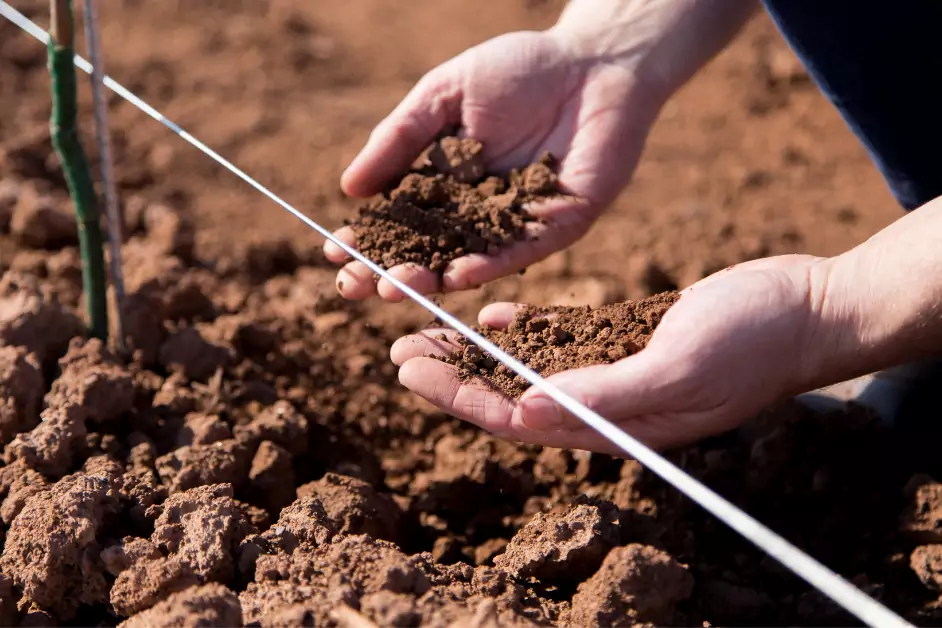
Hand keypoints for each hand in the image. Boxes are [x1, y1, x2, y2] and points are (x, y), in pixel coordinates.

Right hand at [324, 28, 663, 300]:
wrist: (593, 60)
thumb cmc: (518, 70)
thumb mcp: (443, 95)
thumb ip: (399, 139)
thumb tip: (349, 187)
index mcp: (448, 184)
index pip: (400, 220)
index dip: (368, 238)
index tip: (333, 252)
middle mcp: (479, 212)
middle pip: (428, 250)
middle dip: (389, 270)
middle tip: (354, 287)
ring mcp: (518, 223)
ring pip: (469, 260)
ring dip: (431, 277)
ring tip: (394, 286)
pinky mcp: (559, 225)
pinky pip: (521, 251)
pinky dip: (490, 265)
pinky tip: (456, 276)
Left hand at [389, 255, 833, 454]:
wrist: (808, 310)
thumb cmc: (753, 341)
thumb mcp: (678, 365)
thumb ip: (604, 393)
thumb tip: (528, 409)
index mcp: (613, 423)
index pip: (516, 418)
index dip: (457, 395)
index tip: (406, 368)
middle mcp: (606, 405)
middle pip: (511, 395)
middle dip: (453, 374)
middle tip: (399, 346)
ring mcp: (616, 373)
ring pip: (530, 368)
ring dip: (478, 352)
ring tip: (429, 329)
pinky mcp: (629, 340)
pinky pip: (565, 341)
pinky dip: (526, 329)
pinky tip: (494, 315)